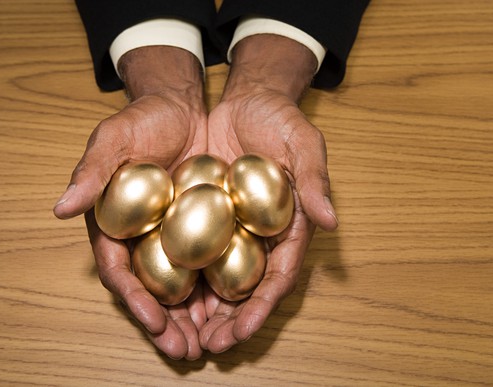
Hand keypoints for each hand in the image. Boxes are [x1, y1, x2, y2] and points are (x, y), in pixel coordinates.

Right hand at [53, 46, 206, 358]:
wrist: (181, 107)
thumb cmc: (142, 120)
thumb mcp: (114, 138)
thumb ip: (91, 172)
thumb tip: (61, 208)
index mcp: (115, 224)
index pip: (119, 270)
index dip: (134, 299)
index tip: (154, 323)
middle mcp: (144, 237)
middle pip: (152, 288)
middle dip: (167, 322)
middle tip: (186, 350)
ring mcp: (175, 234)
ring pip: (183, 284)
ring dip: (195, 316)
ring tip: (212, 342)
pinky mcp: (206, 225)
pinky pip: (212, 261)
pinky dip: (220, 286)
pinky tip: (236, 307)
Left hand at [202, 35, 338, 352]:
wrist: (248, 100)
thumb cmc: (282, 120)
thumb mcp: (304, 143)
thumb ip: (315, 180)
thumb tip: (329, 220)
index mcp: (289, 226)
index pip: (280, 275)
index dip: (263, 306)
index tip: (243, 331)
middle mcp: (260, 235)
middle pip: (246, 287)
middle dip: (230, 320)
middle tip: (208, 345)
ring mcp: (231, 227)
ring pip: (218, 277)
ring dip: (202, 310)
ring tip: (182, 335)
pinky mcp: (204, 214)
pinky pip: (192, 249)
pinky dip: (182, 275)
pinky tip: (163, 295)